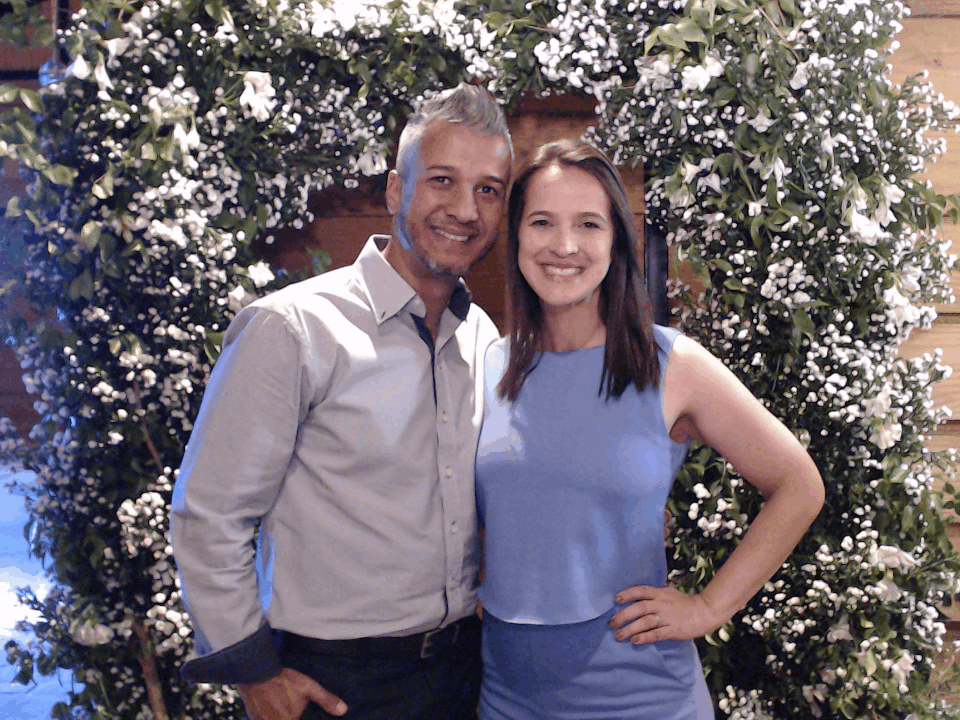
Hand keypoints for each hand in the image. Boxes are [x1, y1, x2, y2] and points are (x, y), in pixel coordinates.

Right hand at [237, 668, 347, 719]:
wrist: (258, 672)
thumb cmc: (285, 680)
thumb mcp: (309, 687)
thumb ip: (326, 700)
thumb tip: (343, 711)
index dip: (300, 717)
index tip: (299, 713)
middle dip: (290, 716)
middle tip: (289, 708)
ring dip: (279, 717)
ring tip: (280, 708)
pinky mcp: (253, 718)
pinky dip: (268, 717)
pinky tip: (271, 709)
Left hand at [609, 585, 724, 644]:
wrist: (705, 611)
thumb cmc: (685, 603)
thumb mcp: (669, 593)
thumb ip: (655, 594)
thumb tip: (637, 596)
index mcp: (660, 593)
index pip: (641, 590)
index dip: (627, 594)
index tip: (616, 600)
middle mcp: (662, 604)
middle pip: (639, 607)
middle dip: (623, 615)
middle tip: (612, 623)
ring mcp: (668, 617)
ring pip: (645, 622)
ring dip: (630, 629)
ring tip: (619, 636)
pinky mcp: (673, 630)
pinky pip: (656, 634)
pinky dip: (644, 637)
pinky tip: (635, 641)